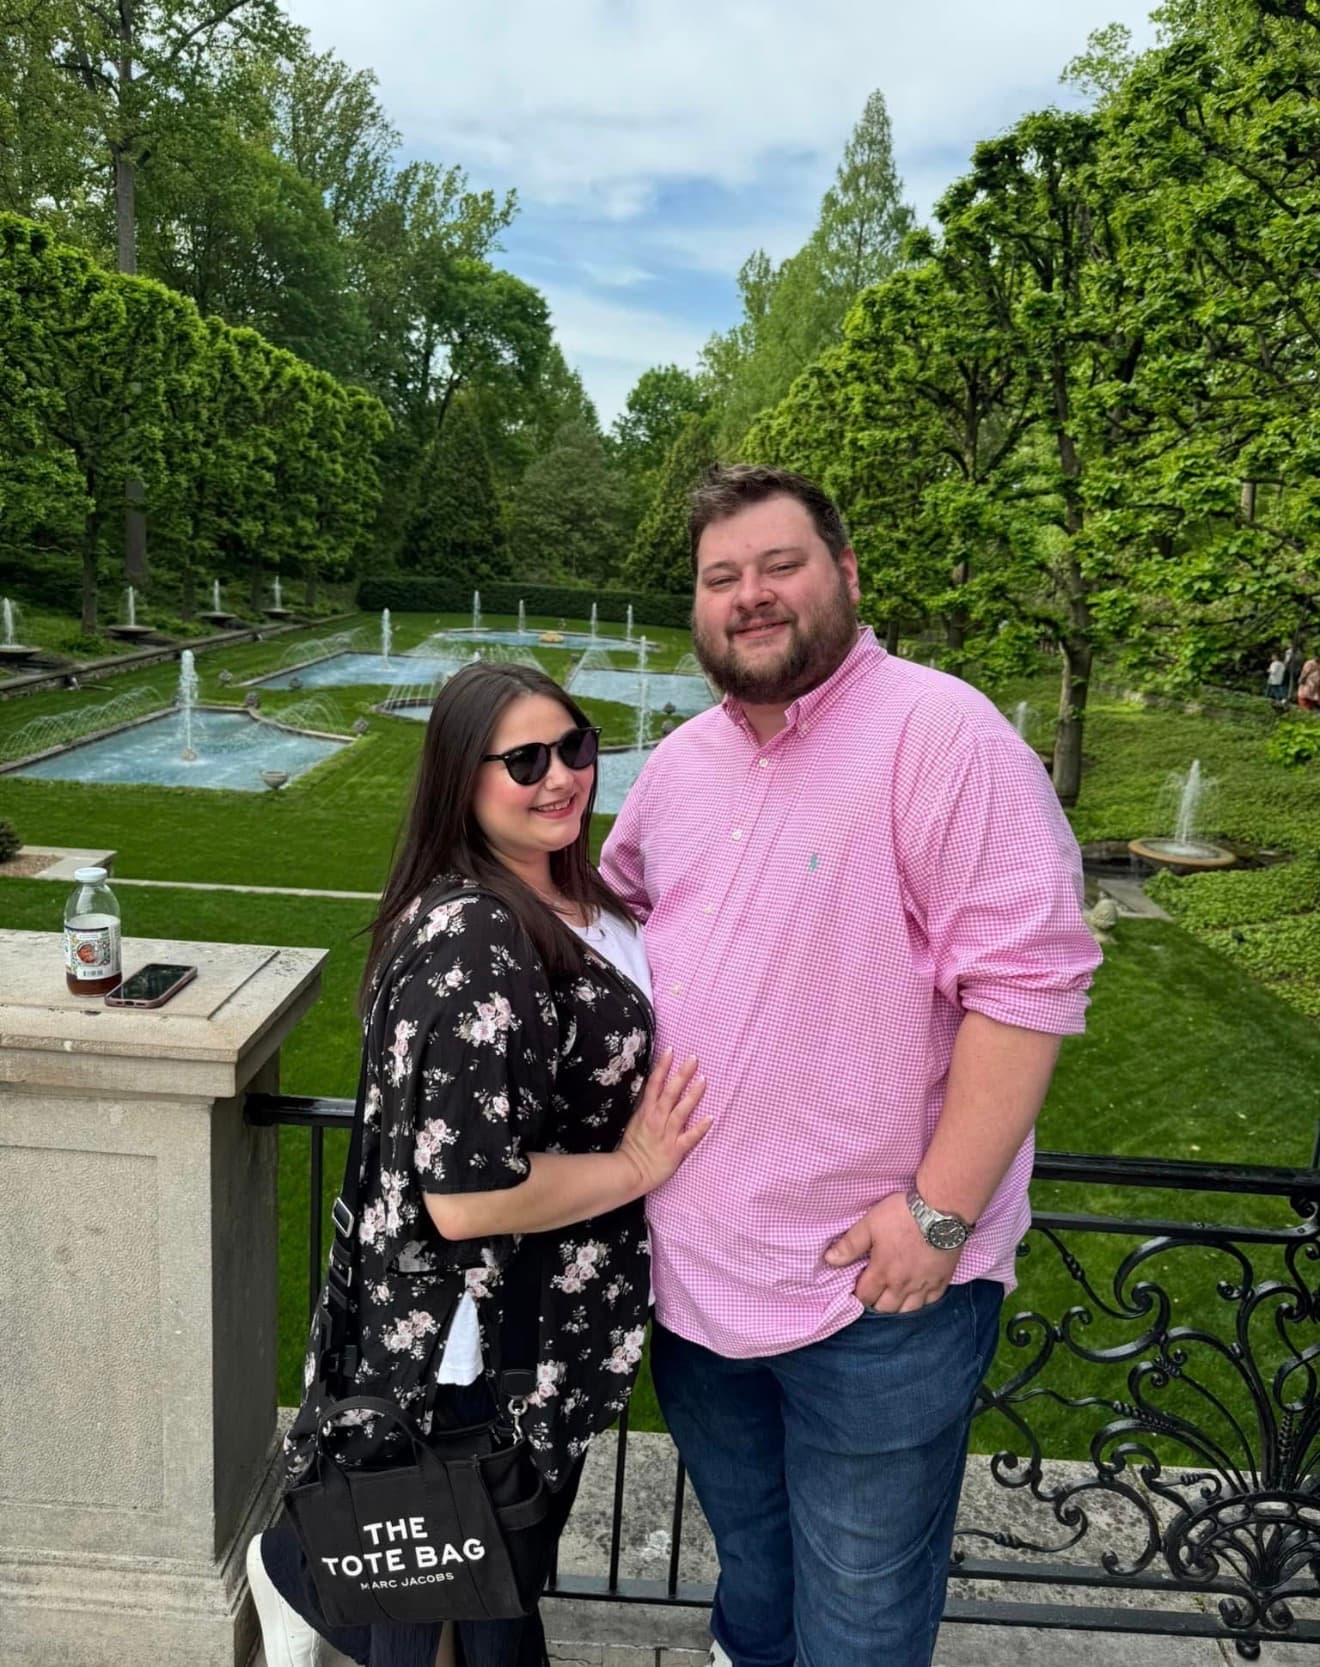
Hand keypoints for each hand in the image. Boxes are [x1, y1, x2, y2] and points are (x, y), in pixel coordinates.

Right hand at [617, 1049, 710, 1195]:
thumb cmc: (633, 1148)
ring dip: (692, 1095)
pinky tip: (711, 1117)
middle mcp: (657, 1119)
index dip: (663, 1066)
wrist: (630, 1172)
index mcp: (646, 1111)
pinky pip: (690, 1137)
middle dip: (681, 1074)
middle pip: (670, 1092)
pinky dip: (700, 1128)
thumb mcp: (635, 1121)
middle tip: (694, 1058)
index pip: (654, 1084)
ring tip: (703, 1080)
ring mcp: (667, 1133)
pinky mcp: (675, 1149)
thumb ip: (646, 1106)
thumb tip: (654, 1089)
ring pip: (681, 1110)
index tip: (671, 1050)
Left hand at [823, 1192, 958, 1312]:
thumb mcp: (870, 1224)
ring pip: (908, 1310)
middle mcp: (902, 1285)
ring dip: (897, 1307)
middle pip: (885, 1308)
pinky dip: (921, 1302)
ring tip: (892, 1297)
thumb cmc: (903, 1215)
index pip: (865, 1296)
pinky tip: (917, 1296)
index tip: (858, 1287)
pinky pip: (930, 1302)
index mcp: (882, 1272)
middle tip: (874, 1292)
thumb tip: (829, 1260)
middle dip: (876, 1303)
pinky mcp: (942, 1280)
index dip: (859, 1294)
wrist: (941, 1210)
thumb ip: (850, 1244)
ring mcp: (924, 1285)